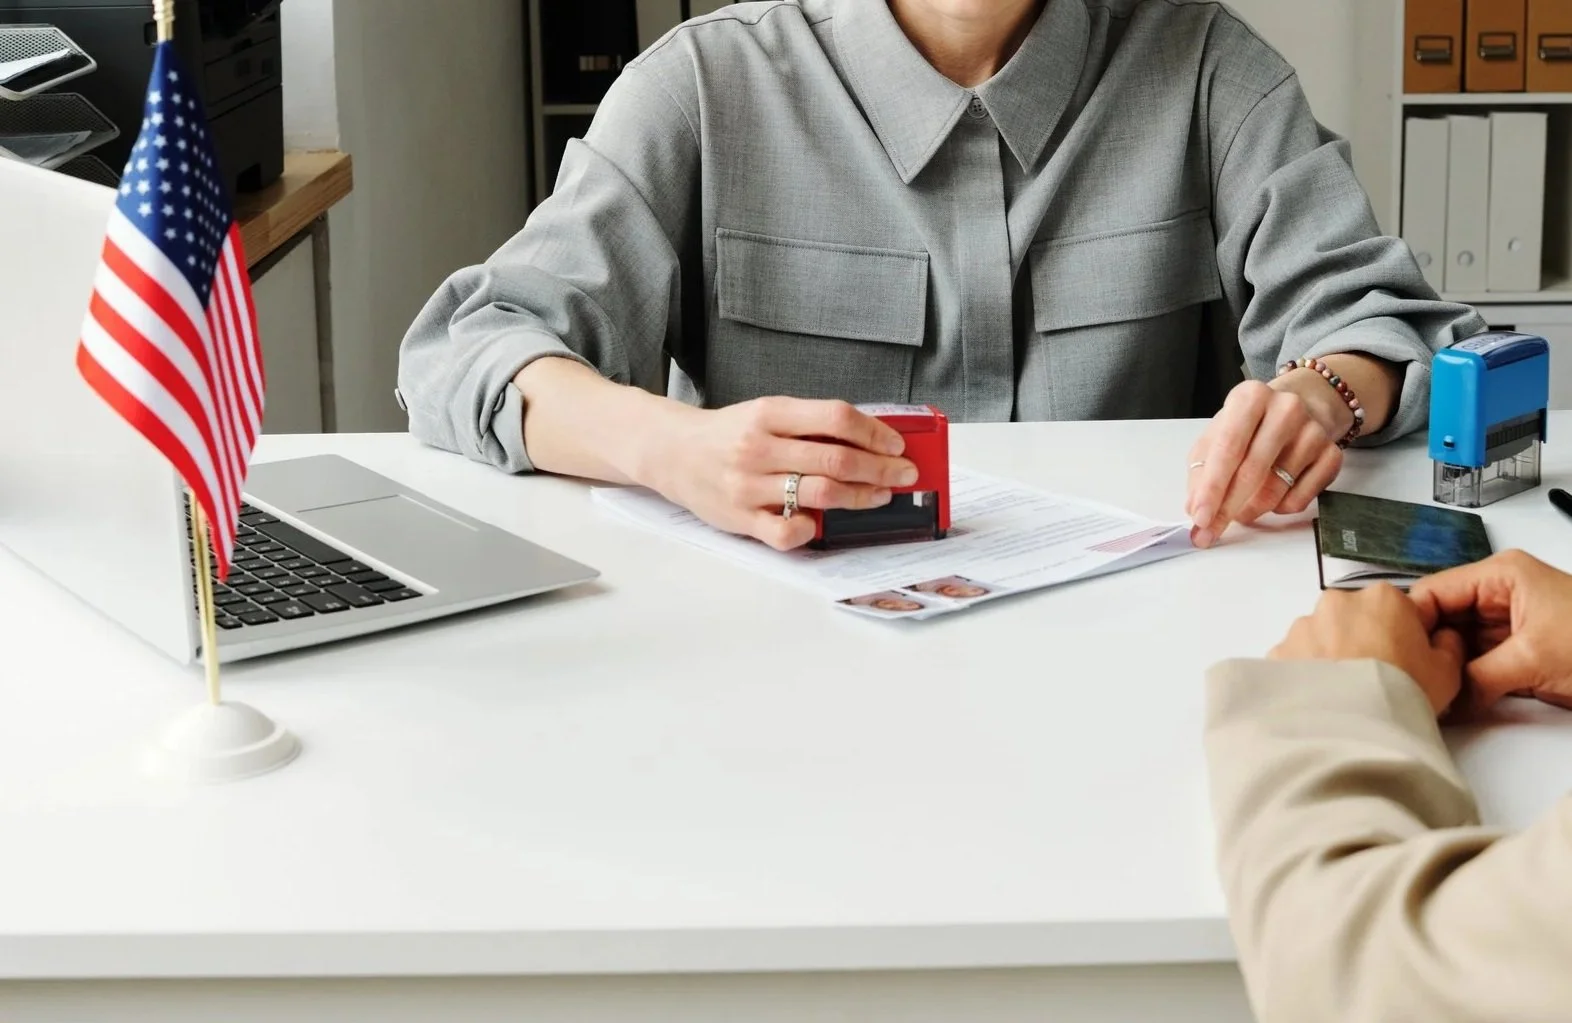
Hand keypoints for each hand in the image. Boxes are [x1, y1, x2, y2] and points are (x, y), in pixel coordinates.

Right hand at [645, 397, 917, 550]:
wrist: (671, 452)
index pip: (836, 417)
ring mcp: (749, 485)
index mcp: (769, 413)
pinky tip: (820, 523)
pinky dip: (811, 529)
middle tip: (904, 474)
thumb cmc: (727, 434)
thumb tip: (867, 440)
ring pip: (821, 494)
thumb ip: (807, 425)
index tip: (896, 445)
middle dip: (881, 468)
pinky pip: (786, 531)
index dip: (874, 432)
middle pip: (837, 459)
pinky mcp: (741, 518)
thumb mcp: (764, 413)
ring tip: (880, 496)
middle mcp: (759, 448)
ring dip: (861, 496)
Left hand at [1187, 377, 1348, 548]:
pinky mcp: (1332, 454)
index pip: (1228, 448)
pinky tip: (1272, 498)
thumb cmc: (1250, 425)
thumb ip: (1202, 470)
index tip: (1200, 518)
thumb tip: (1195, 508)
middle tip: (1210, 532)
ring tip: (1241, 510)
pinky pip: (1300, 499)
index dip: (1212, 488)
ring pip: (1276, 489)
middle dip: (1227, 509)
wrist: (1302, 406)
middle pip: (1253, 471)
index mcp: (1250, 398)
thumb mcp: (1218, 435)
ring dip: (1251, 510)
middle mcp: (1285, 409)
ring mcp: (1313, 431)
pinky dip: (1278, 509)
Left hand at [1269, 584, 1465, 716]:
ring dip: (1329, 658)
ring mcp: (1302, 626)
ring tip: (1341, 695)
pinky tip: (1317, 701)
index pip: (1395, 609)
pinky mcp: (1277, 652)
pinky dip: (1304, 676)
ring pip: (1320, 638)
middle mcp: (1337, 602)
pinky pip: (1295, 660)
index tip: (1402, 664)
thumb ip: (1447, 645)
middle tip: (1371, 681)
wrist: (1351, 728)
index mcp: (1382, 597)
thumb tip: (1441, 637)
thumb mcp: (1447, 671)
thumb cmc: (1404, 694)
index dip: (1400, 637)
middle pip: (1353, 619)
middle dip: (1360, 642)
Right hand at [1409, 551, 1571, 713]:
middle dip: (1425, 650)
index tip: (1392, 654)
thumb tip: (1437, 700)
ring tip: (1423, 691)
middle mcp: (1499, 594)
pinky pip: (1475, 665)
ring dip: (1441, 669)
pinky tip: (1447, 697)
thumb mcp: (1532, 659)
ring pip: (1455, 646)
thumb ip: (1475, 678)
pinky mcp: (1516, 653)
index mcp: (1501, 575)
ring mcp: (1507, 625)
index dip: (1409, 623)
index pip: (1433, 591)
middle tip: (1406, 679)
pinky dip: (1461, 682)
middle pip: (1440, 619)